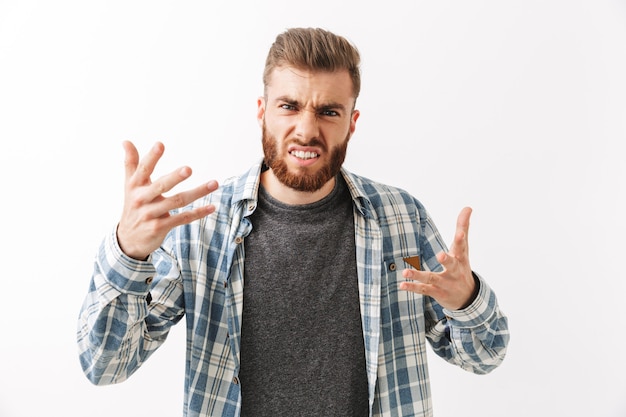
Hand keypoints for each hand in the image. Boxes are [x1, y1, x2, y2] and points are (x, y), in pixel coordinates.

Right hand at [116, 141, 218, 259]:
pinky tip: (211, 207)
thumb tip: (126, 141)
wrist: (128, 240)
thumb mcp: (129, 185)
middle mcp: (142, 199)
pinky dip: (197, 213)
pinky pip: (182, 218)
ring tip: (214, 183)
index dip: (151, 157)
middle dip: (175, 177)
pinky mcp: (160, 227)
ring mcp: (151, 214)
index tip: (160, 144)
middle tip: (189, 169)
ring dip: (197, 192)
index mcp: (135, 186)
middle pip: (161, 185)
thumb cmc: (133, 206)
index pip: (143, 169)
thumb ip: (131, 163)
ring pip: (177, 201)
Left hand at [400, 207, 476, 309]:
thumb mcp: (464, 249)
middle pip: (451, 265)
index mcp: (460, 258)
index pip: (462, 247)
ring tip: (405, 271)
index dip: (461, 239)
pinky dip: (413, 287)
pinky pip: (423, 289)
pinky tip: (402, 285)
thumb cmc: (462, 267)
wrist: (468, 298)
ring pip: (431, 278)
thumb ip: (463, 227)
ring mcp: (445, 283)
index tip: (460, 233)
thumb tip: (468, 207)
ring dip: (418, 275)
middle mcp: (454, 271)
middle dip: (446, 260)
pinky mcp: (436, 292)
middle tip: (440, 255)